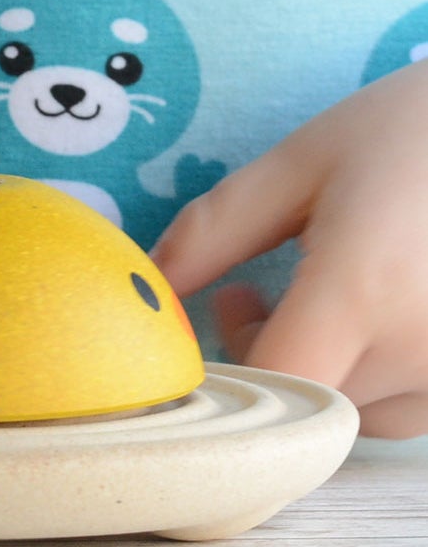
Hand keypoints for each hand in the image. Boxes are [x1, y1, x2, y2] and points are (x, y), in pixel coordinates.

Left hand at [152, 58, 427, 437]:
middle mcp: (424, 350)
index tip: (220, 310)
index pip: (272, 383)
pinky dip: (384, 377)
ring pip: (364, 416)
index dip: (227, 365)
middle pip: (311, 402)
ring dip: (327, 370)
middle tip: (252, 288)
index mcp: (364, 292)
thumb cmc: (415, 129)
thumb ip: (213, 229)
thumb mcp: (302, 160)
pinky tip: (385, 310)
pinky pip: (418, 407)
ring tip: (326, 291)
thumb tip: (146, 290)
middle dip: (265, 355)